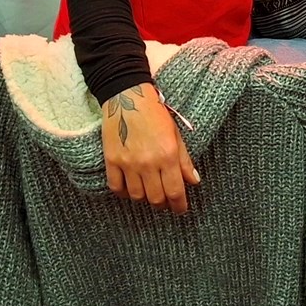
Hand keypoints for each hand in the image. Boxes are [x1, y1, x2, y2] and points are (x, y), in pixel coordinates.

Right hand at [102, 84, 199, 212]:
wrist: (127, 96)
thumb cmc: (155, 113)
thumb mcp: (175, 134)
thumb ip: (184, 160)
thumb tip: (194, 181)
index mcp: (168, 155)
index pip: (175, 192)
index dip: (179, 206)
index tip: (180, 209)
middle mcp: (148, 163)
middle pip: (156, 198)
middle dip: (163, 204)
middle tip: (165, 201)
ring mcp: (128, 163)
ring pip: (137, 196)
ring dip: (144, 198)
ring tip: (149, 193)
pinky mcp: (111, 160)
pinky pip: (116, 187)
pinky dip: (124, 192)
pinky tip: (130, 188)